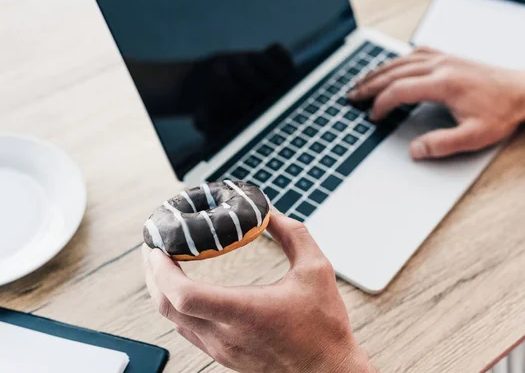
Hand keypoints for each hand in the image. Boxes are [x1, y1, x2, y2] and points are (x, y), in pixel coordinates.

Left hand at [142, 210, 374, 372]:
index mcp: (244, 312)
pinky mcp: (224, 355)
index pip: (184, 296)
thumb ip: (292, 235)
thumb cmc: (323, 325)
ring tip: (164, 263)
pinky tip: (186, 289)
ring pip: (173, 320)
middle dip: (152, 273)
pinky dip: (178, 306)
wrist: (328, 371)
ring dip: (162, 289)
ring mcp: (221, 349)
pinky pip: (187, 330)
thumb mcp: (316, 269)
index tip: (157, 247)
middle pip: (167, 306)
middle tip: (154, 246)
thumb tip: (269, 212)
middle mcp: (225, 335)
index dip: (162, 270)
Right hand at [348, 47, 524, 159]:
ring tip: (361, 82)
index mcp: (443, 84)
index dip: (381, 104)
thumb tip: (415, 151)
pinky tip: (390, 67)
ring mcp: (444, 58)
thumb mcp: (474, 137)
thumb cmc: (502, 113)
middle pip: (394, 72)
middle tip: (352, 96)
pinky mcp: (449, 57)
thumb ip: (442, 145)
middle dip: (369, 85)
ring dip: (378, 71)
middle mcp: (441, 66)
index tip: (373, 117)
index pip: (399, 90)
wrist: (524, 91)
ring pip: (401, 61)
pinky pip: (416, 54)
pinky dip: (397, 61)